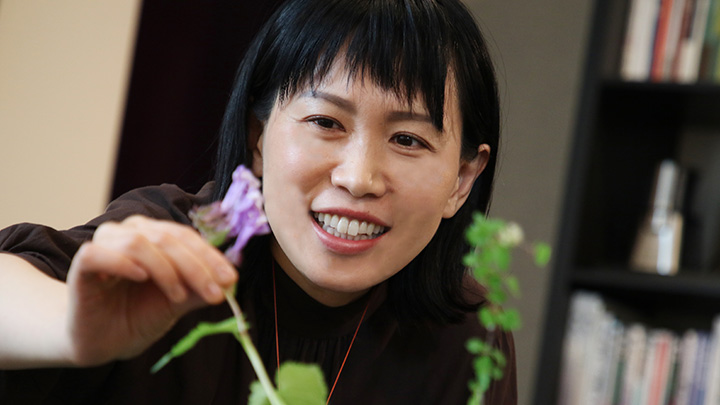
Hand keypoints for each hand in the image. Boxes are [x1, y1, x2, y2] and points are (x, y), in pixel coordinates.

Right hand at [65, 215, 236, 365]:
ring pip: (139, 242)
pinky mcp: (82, 264)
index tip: (230, 279)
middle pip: (167, 237)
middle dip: (196, 266)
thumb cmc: (138, 315)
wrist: (103, 342)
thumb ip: (199, 289)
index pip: (186, 236)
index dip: (210, 256)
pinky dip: (123, 262)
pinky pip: (99, 252)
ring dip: (166, 269)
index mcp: (153, 235)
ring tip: (177, 296)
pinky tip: (141, 277)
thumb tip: (231, 281)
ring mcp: (104, 245)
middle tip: (214, 292)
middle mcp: (129, 232)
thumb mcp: (177, 302)